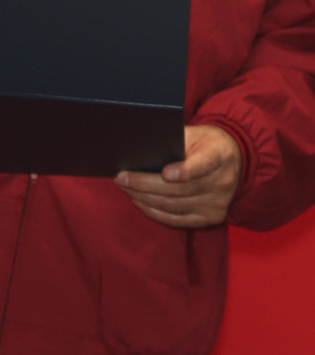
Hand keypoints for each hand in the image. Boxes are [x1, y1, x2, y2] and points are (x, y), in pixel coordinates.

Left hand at [115, 124, 243, 227]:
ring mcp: (217, 203)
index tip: (164, 173)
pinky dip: (155, 212)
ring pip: (175, 206)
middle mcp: (222, 182)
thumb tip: (140, 150)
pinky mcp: (211, 218)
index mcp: (219, 156)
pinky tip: (140, 202)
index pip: (203, 165)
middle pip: (180, 189)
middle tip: (122, 178)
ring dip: (145, 199)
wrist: (233, 159)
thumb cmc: (204, 143)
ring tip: (125, 188)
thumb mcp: (194, 133)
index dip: (184, 171)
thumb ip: (174, 141)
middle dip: (146, 185)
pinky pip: (178, 220)